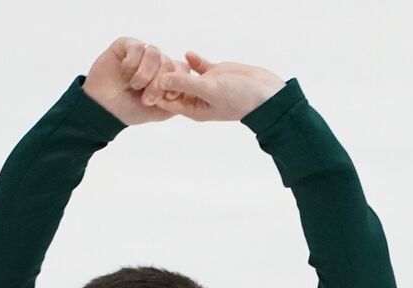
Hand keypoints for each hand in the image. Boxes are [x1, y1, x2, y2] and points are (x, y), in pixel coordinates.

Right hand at [82, 37, 192, 125]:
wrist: (103, 108)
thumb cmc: (130, 111)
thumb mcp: (159, 112)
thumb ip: (176, 100)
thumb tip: (188, 87)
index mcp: (165, 76)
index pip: (182, 69)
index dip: (178, 82)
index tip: (169, 97)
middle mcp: (155, 63)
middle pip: (169, 62)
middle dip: (159, 83)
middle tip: (147, 99)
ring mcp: (141, 53)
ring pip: (155, 53)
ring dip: (145, 73)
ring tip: (135, 86)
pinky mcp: (126, 45)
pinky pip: (137, 47)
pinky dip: (132, 62)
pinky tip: (124, 71)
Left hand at [150, 51, 285, 121]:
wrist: (265, 94)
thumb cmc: (240, 99)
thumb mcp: (210, 91)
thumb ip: (186, 84)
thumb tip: (162, 78)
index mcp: (193, 109)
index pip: (167, 100)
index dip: (155, 90)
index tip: (146, 77)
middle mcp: (197, 99)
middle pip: (173, 87)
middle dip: (163, 77)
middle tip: (152, 63)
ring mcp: (206, 86)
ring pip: (184, 75)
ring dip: (176, 67)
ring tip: (166, 56)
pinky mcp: (216, 74)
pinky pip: (199, 66)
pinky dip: (192, 60)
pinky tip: (188, 53)